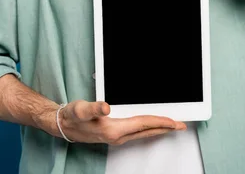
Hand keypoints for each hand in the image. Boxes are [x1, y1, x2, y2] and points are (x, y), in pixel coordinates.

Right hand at [50, 100, 186, 144]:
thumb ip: (94, 108)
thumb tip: (106, 108)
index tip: (174, 121)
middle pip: (147, 131)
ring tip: (170, 125)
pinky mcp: (114, 135)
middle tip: (181, 125)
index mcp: (114, 130)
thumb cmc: (72, 117)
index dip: (160, 122)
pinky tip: (151, 125)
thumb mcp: (81, 109)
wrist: (63, 125)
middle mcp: (117, 136)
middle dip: (165, 128)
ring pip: (143, 133)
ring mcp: (116, 137)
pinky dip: (148, 128)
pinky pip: (137, 132)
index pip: (143, 125)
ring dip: (158, 129)